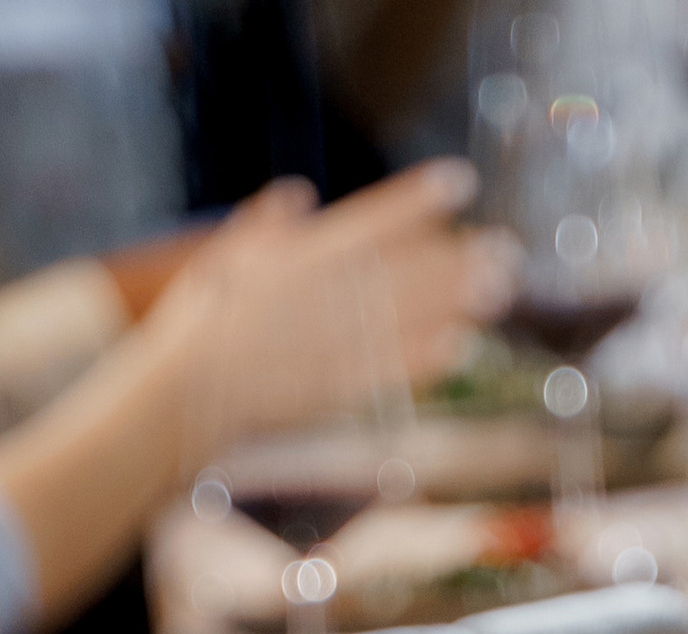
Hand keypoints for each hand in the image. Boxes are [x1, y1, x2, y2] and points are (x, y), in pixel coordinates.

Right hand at [158, 163, 514, 458]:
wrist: (181, 395)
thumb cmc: (199, 324)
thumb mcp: (225, 256)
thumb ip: (265, 224)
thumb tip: (296, 195)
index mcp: (300, 255)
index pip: (371, 218)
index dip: (418, 199)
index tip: (460, 184)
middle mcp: (323, 295)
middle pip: (403, 268)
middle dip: (456, 257)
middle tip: (505, 249)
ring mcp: (331, 342)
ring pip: (405, 315)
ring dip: (455, 302)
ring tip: (498, 291)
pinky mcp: (331, 390)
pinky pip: (388, 369)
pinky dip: (425, 358)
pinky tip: (459, 347)